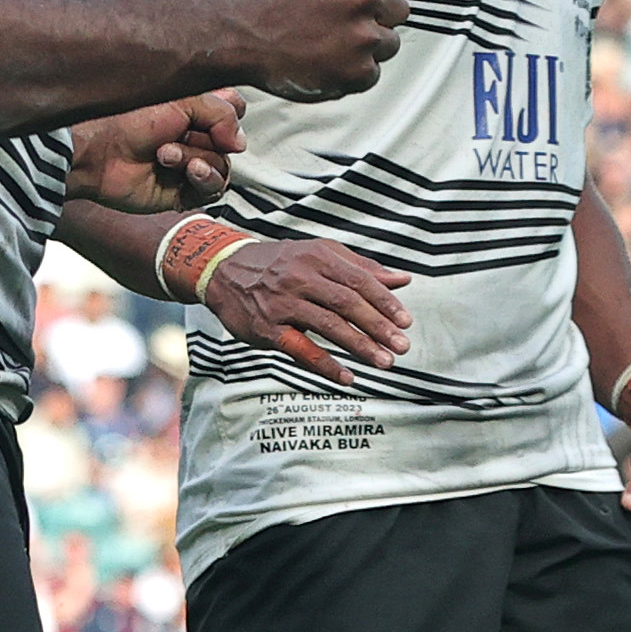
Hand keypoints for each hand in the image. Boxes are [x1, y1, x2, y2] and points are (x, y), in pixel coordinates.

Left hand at [69, 95, 242, 212]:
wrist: (99, 152)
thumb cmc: (129, 120)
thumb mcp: (180, 101)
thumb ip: (220, 113)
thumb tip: (240, 143)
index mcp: (192, 109)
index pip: (233, 110)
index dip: (229, 114)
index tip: (217, 112)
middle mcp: (193, 137)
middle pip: (231, 142)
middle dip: (208, 139)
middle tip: (178, 134)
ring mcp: (188, 165)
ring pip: (224, 167)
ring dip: (199, 159)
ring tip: (166, 155)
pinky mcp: (182, 192)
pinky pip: (213, 190)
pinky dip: (204, 179)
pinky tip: (186, 172)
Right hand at [198, 234, 410, 383]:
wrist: (224, 269)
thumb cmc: (281, 263)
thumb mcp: (319, 255)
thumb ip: (361, 267)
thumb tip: (403, 279)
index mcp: (318, 258)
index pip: (359, 280)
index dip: (385, 302)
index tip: (406, 322)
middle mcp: (301, 278)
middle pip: (347, 303)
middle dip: (378, 326)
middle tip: (402, 346)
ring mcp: (283, 304)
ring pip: (328, 326)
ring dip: (359, 346)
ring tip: (384, 362)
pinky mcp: (267, 329)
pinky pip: (301, 348)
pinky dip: (325, 364)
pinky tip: (347, 377)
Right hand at [232, 0, 404, 102]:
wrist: (245, 36)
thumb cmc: (274, 4)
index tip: (368, 0)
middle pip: (399, 11)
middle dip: (377, 18)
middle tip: (346, 25)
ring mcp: (363, 35)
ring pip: (389, 44)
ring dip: (367, 47)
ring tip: (334, 45)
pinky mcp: (358, 69)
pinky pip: (373, 73)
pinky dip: (354, 73)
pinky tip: (329, 62)